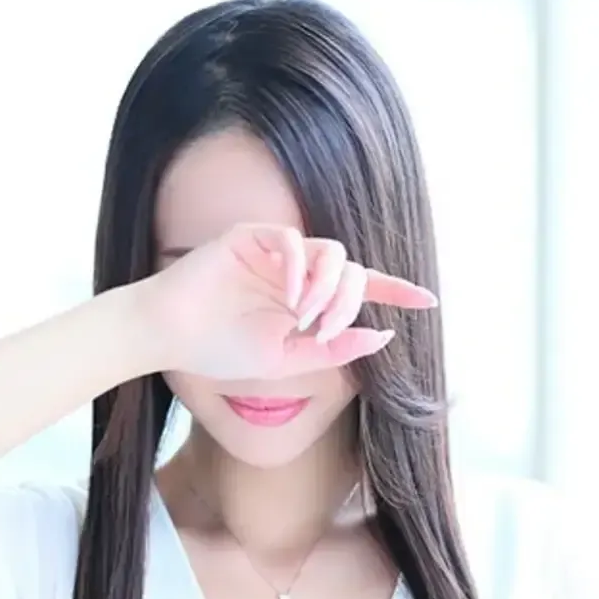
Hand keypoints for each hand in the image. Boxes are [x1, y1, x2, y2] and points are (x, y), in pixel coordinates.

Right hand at [142, 223, 436, 379]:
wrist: (169, 337)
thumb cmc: (220, 350)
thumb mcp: (287, 361)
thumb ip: (333, 350)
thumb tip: (382, 336)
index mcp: (307, 298)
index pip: (362, 287)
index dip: (396, 291)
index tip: (429, 302)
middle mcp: (297, 271)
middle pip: (353, 271)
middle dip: (350, 303)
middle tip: (326, 331)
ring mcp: (275, 252)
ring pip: (330, 252)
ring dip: (329, 289)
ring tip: (307, 319)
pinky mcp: (250, 238)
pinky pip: (291, 241)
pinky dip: (299, 269)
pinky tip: (291, 300)